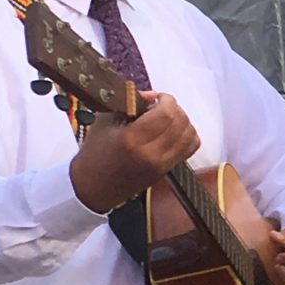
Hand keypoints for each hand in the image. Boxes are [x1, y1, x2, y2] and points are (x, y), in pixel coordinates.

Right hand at [69, 91, 199, 212]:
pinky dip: (186, 136)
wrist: (94, 188)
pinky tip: (172, 132)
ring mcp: (162, 164)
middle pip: (181, 122)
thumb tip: (151, 96)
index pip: (166, 113)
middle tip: (159, 107)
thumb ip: (128, 104)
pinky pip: (190, 149)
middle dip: (174, 108)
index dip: (166, 99)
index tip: (155, 98)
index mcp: (132, 139)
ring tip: (166, 119)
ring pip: (190, 135)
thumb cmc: (95, 153)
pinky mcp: (166, 171)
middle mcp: (151, 153)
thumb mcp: (104, 121)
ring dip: (182, 121)